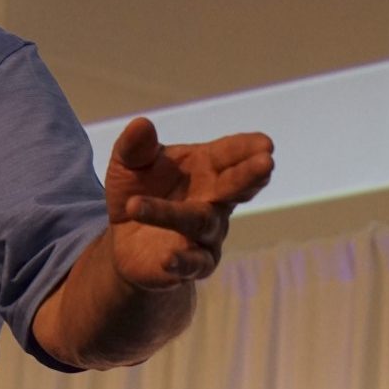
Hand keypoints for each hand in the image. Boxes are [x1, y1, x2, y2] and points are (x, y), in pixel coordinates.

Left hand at [103, 117, 273, 289]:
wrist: (122, 239)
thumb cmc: (136, 189)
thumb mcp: (128, 163)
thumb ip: (134, 145)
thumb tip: (141, 123)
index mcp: (204, 167)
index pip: (228, 154)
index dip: (246, 148)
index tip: (265, 143)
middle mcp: (213, 200)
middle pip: (234, 187)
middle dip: (249, 176)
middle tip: (266, 164)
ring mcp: (207, 234)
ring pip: (200, 222)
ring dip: (170, 213)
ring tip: (136, 205)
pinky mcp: (194, 264)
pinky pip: (194, 263)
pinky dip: (183, 260)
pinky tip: (168, 257)